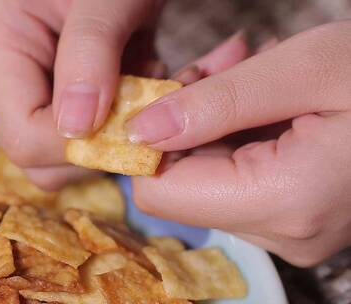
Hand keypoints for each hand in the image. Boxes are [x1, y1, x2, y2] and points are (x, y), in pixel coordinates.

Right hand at [0, 0, 162, 189]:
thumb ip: (91, 51)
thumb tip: (76, 128)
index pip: (24, 137)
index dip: (81, 144)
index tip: (133, 117)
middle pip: (36, 156)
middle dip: (97, 141)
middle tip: (138, 95)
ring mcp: (14, 88)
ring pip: (58, 155)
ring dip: (109, 132)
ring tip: (135, 80)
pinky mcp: (41, 97)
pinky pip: (74, 139)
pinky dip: (110, 124)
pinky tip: (127, 82)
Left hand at [127, 21, 350, 265]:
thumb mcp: (304, 69)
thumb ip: (214, 103)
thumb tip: (140, 129)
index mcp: (284, 199)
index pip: (161, 191)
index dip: (147, 142)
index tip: (159, 94)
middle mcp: (285, 230)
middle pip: (183, 181)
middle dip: (186, 120)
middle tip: (216, 68)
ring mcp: (292, 227)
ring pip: (208, 175)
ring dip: (214, 118)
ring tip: (250, 71)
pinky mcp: (296, 212)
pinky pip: (237, 173)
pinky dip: (237, 129)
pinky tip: (264, 93)